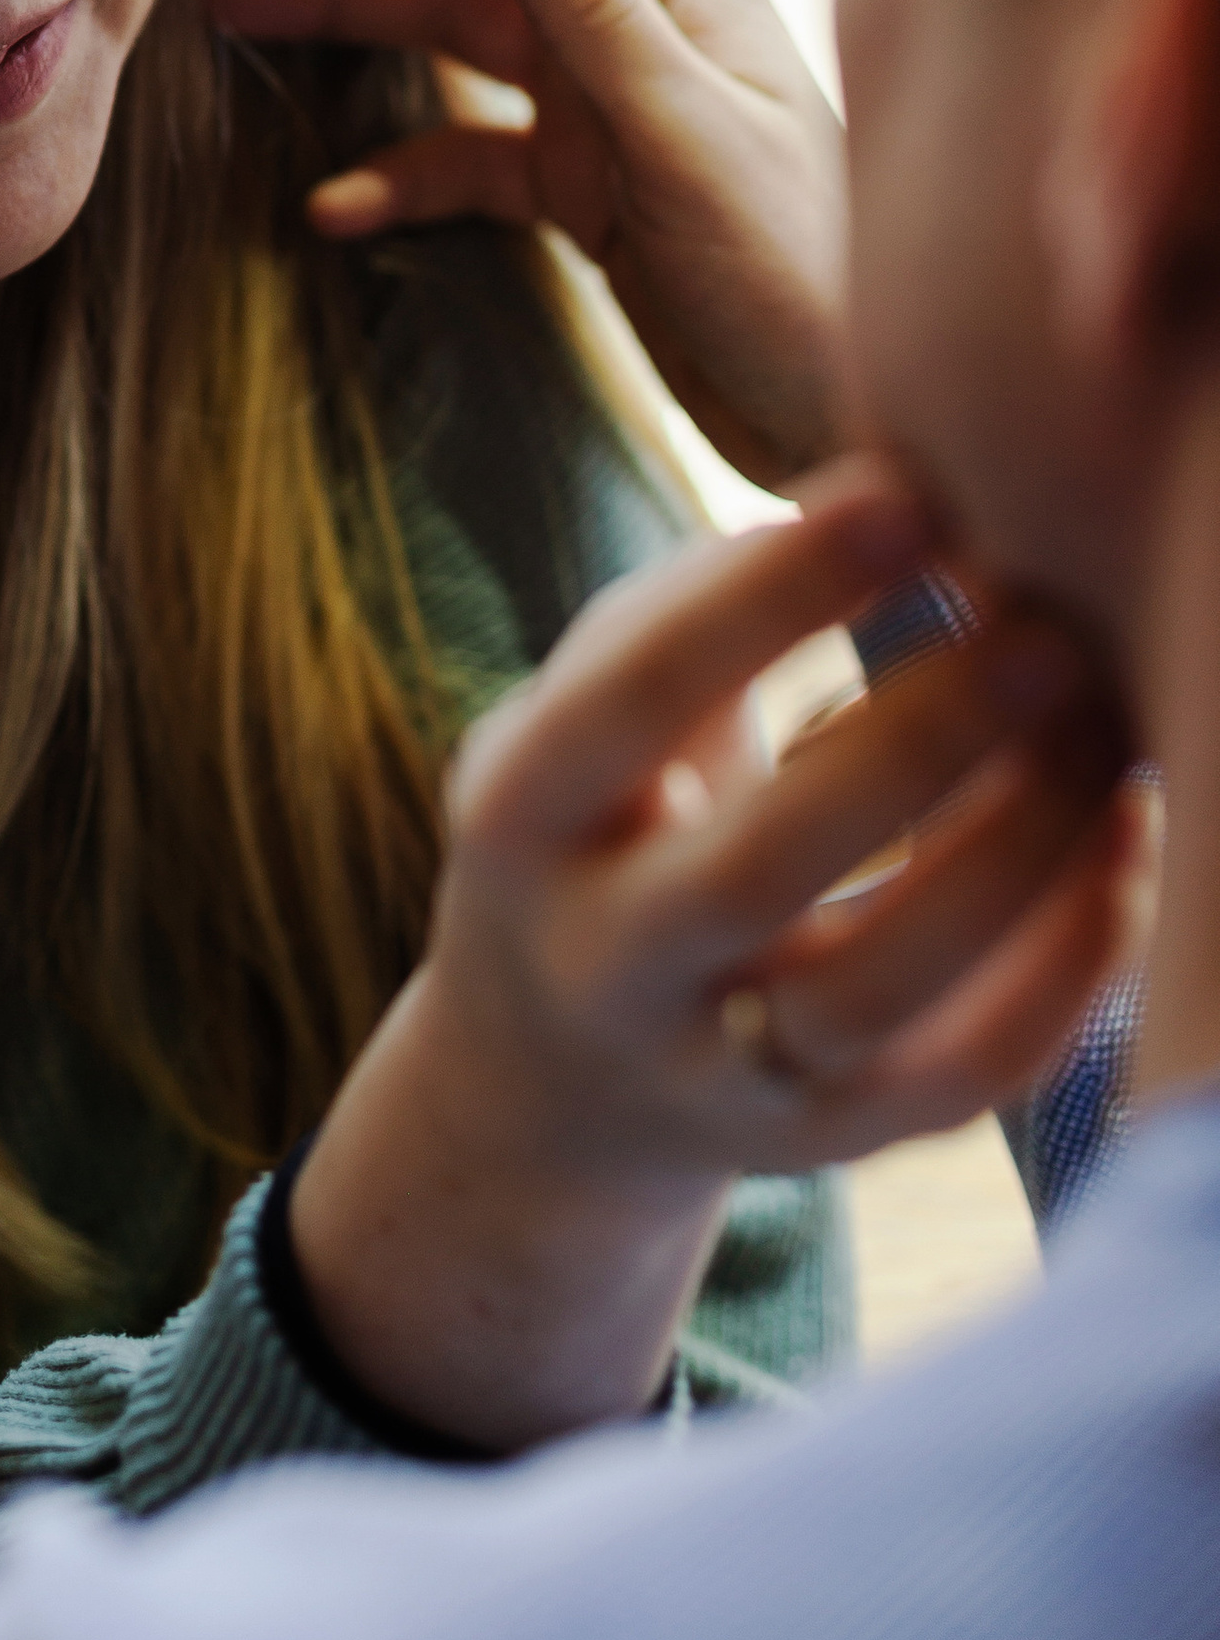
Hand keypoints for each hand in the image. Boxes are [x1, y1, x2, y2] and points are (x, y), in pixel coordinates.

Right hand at [203, 0, 846, 484]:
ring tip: (229, 19)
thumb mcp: (694, 143)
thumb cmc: (810, 286)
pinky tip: (329, 207)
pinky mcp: (589, 189)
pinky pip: (468, 155)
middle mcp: (633, 19)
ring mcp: (605, 104)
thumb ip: (601, 6)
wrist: (862, 435)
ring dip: (343, 19)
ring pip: (448, 33)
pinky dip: (396, 170)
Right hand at [289, 463, 1150, 1453]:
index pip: (629, 703)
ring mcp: (712, 1072)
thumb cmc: (604, 816)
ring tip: (1107, 737)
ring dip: (1013, 857)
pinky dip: (1062, 969)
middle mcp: (600, 963)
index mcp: (519, 818)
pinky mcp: (824, 1144)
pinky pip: (962, 1075)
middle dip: (918, 744)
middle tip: (1047, 635)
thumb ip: (704, 608)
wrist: (552, 1076)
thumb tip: (901, 495)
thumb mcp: (588, 708)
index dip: (764, 601)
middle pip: (757, 866)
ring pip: (875, 990)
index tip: (905, 501)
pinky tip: (1120, 850)